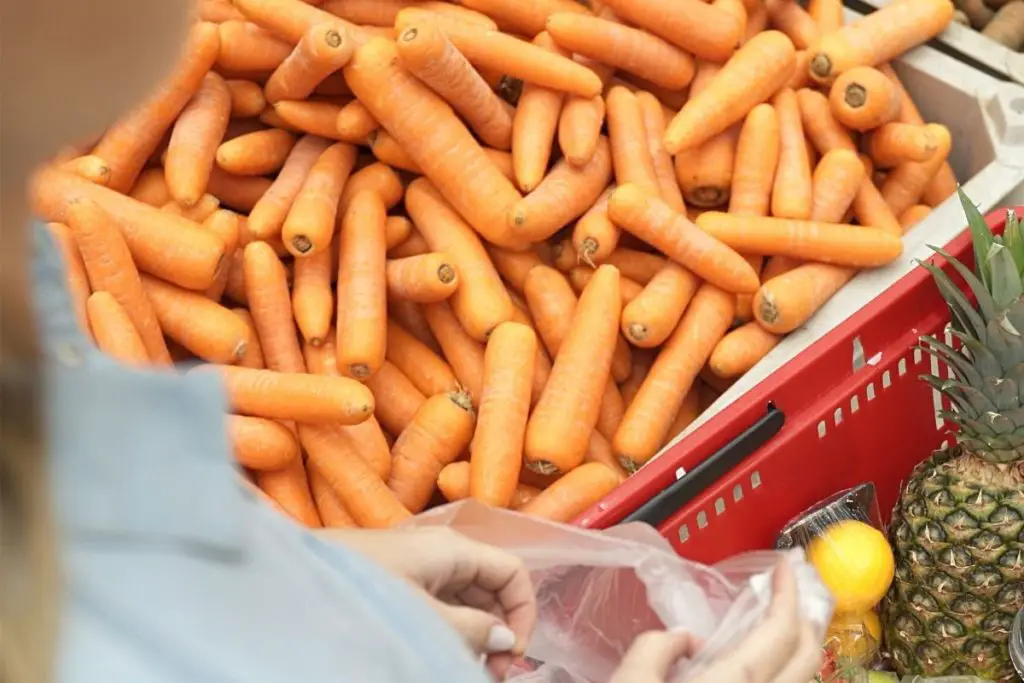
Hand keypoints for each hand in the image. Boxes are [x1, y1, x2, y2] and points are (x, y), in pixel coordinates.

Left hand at [321, 527, 536, 679]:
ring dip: (475, 635)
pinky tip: (443, 654)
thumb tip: (508, 639)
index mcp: (454, 550)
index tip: (513, 654)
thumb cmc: (362, 589)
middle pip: (491, 589)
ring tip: (466, 668)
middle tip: (491, 673)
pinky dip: (451, 630)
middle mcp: (442, 553)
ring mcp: (419, 567)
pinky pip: (440, 605)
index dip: (523, 612)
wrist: (290, 580)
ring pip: (466, 601)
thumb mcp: (423, 615)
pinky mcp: (399, 582)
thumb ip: (470, 630)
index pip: (512, 572)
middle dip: (500, 630)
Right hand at [609, 559, 822, 682]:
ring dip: (801, 655)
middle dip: (808, 620)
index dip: (790, 595)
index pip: (780, 634)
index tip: (787, 567)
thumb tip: (689, 641)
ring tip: (784, 632)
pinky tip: (765, 674)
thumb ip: (655, 649)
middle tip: (793, 594)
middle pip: (808, 662)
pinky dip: (785, 682)